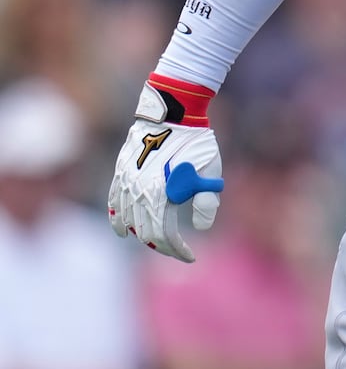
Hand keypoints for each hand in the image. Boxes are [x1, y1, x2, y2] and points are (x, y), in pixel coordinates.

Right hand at [107, 78, 224, 262]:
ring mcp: (126, 182)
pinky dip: (117, 219)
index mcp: (160, 194)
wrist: (172, 112)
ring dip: (142, 234)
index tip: (191, 256)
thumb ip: (207, 202)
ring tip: (159, 241)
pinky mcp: (121, 172)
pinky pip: (113, 202)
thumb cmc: (196, 142)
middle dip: (163, 246)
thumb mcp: (210, 172)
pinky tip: (122, 230)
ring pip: (127, 220)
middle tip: (178, 250)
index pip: (163, 235)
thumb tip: (201, 228)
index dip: (176, 250)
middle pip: (145, 232)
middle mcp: (138, 191)